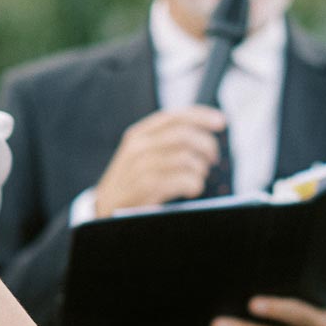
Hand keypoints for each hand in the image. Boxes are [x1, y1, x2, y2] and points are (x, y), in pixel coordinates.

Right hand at [96, 106, 226, 215]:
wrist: (104, 209)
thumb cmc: (131, 181)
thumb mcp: (141, 154)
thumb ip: (164, 141)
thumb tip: (202, 133)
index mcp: (139, 133)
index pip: (175, 116)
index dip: (202, 116)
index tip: (221, 121)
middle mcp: (139, 146)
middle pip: (184, 135)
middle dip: (206, 145)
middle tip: (213, 158)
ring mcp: (141, 166)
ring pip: (185, 157)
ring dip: (200, 168)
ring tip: (199, 177)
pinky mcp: (146, 187)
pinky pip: (182, 180)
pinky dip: (194, 184)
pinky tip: (193, 190)